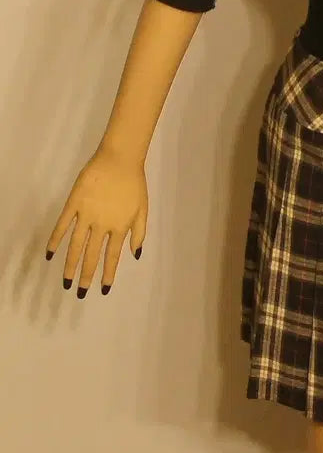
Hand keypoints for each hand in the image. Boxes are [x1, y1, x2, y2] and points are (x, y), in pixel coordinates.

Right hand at [44, 145, 148, 296]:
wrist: (120, 159)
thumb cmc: (134, 183)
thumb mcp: (143, 208)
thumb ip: (139, 232)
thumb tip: (135, 255)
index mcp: (120, 226)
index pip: (113, 256)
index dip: (108, 274)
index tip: (103, 289)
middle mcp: (102, 224)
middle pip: (92, 255)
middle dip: (86, 276)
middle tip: (80, 293)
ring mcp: (86, 215)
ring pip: (76, 245)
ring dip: (70, 265)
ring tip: (66, 281)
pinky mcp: (74, 203)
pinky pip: (62, 225)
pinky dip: (55, 240)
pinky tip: (49, 254)